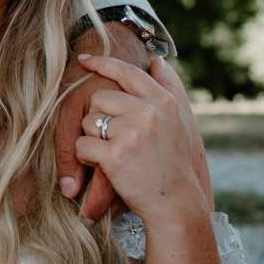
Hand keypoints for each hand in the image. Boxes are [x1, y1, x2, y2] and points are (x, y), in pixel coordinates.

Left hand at [72, 53, 211, 228]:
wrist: (176, 204)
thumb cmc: (176, 162)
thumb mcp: (181, 120)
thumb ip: (169, 87)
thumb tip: (155, 59)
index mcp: (163, 101)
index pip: (126, 72)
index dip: (102, 63)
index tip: (84, 60)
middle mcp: (148, 112)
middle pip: (99, 98)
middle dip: (98, 117)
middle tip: (114, 139)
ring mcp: (131, 133)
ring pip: (88, 122)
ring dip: (93, 139)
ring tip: (115, 155)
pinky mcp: (115, 156)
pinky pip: (83, 146)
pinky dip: (87, 158)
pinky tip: (105, 167)